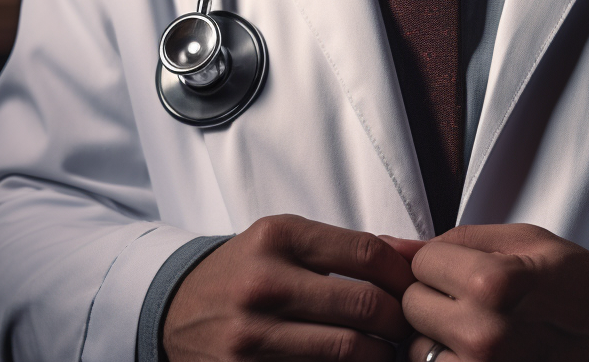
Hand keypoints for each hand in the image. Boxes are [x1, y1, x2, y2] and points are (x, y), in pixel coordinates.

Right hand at [164, 214, 416, 361]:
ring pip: (349, 351)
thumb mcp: (286, 242)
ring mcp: (252, 335)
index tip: (415, 289)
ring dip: (380, 355)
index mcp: (277, 237)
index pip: (367, 254)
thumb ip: (347, 247)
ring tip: (384, 350)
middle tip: (408, 328)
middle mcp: (263, 283)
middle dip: (400, 321)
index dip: (404, 276)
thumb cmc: (244, 272)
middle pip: (365, 305)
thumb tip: (415, 254)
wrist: (173, 310)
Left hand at [400, 224, 588, 361]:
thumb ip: (454, 240)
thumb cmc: (574, 282)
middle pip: (411, 305)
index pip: (421, 263)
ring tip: (477, 326)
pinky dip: (449, 359)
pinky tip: (476, 350)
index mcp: (493, 283)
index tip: (469, 268)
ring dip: (436, 335)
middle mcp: (483, 333)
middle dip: (434, 297)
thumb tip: (389, 245)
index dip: (441, 261)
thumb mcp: (523, 241)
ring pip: (416, 347)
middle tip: (473, 298)